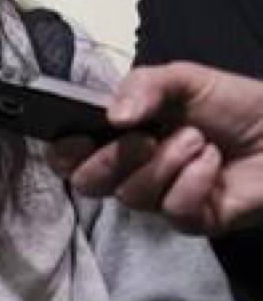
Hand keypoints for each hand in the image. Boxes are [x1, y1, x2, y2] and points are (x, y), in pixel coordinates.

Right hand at [48, 63, 262, 234]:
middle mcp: (132, 169)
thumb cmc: (236, 104)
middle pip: (87, 183)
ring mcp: (160, 198)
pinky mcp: (191, 221)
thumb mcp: (184, 79)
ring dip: (167, 162)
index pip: (68, 154)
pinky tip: (213, 164)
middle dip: (112, 159)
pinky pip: (172, 210)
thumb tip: (112, 117)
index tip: (80, 136)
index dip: (64, 151)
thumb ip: (141, 86)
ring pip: (131, 195)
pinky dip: (193, 181)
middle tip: (146, 136)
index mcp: (119, 135)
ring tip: (199, 141)